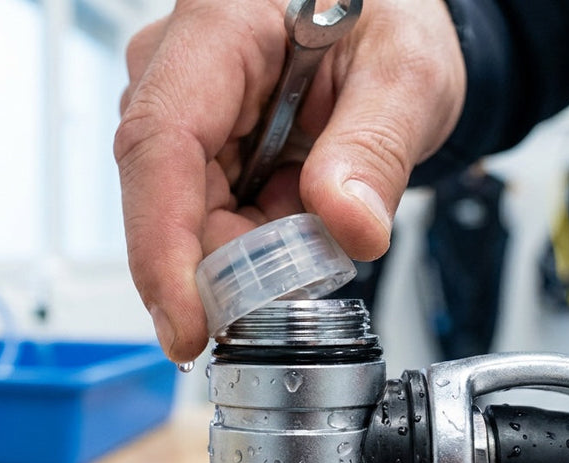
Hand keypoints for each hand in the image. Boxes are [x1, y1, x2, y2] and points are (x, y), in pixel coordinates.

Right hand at [114, 0, 464, 360]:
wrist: (384, 25)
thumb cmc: (388, 21)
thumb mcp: (408, 75)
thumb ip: (377, 148)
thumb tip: (349, 227)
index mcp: (220, 24)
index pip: (161, 141)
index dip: (162, 246)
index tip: (185, 325)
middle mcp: (178, 61)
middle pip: (168, 194)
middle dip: (229, 259)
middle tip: (301, 274)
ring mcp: (177, 104)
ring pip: (185, 214)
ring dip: (249, 243)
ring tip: (313, 210)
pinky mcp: (190, 140)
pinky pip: (205, 213)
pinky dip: (254, 233)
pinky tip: (294, 203)